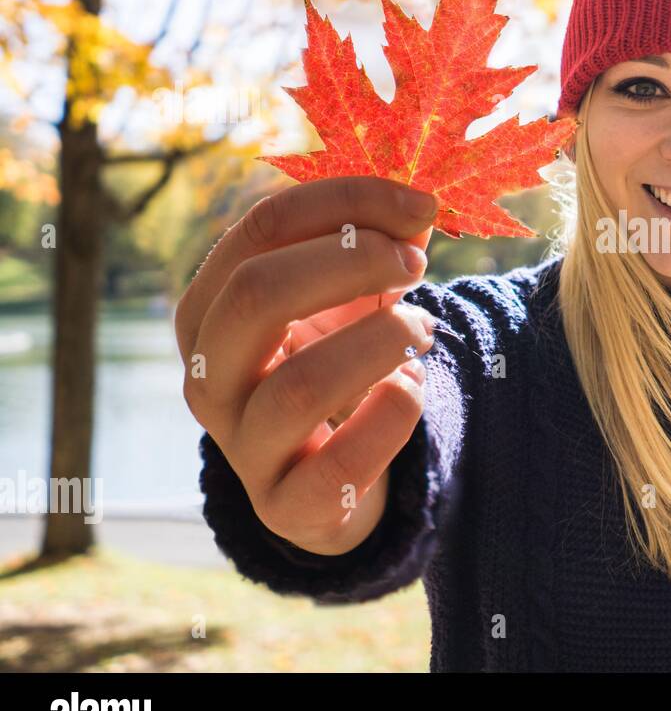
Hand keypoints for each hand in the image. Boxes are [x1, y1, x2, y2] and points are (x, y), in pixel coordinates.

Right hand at [176, 176, 439, 555]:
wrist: (333, 483)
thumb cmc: (335, 367)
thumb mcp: (346, 301)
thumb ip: (377, 250)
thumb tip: (418, 208)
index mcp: (209, 308)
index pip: (262, 228)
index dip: (348, 203)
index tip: (421, 204)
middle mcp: (208, 375)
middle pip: (260, 293)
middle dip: (354, 263)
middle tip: (416, 264)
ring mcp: (241, 447)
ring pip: (304, 384)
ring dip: (382, 343)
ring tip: (422, 332)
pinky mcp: (285, 506)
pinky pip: (339, 464)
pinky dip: (391, 418)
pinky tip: (410, 391)